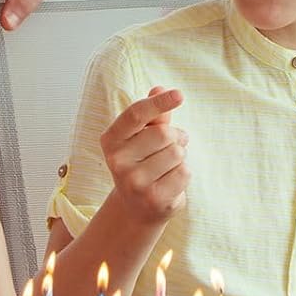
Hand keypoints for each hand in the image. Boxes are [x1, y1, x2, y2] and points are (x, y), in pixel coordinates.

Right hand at [102, 86, 188, 226]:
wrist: (136, 208)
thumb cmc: (142, 163)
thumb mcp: (142, 137)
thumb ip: (153, 115)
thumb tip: (159, 88)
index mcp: (111, 139)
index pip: (136, 114)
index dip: (158, 102)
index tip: (179, 94)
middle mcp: (118, 161)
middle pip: (164, 134)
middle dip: (175, 136)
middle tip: (169, 146)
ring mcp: (134, 182)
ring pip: (177, 152)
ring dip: (180, 156)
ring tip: (167, 165)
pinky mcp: (153, 199)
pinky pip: (184, 172)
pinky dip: (183, 174)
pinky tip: (170, 181)